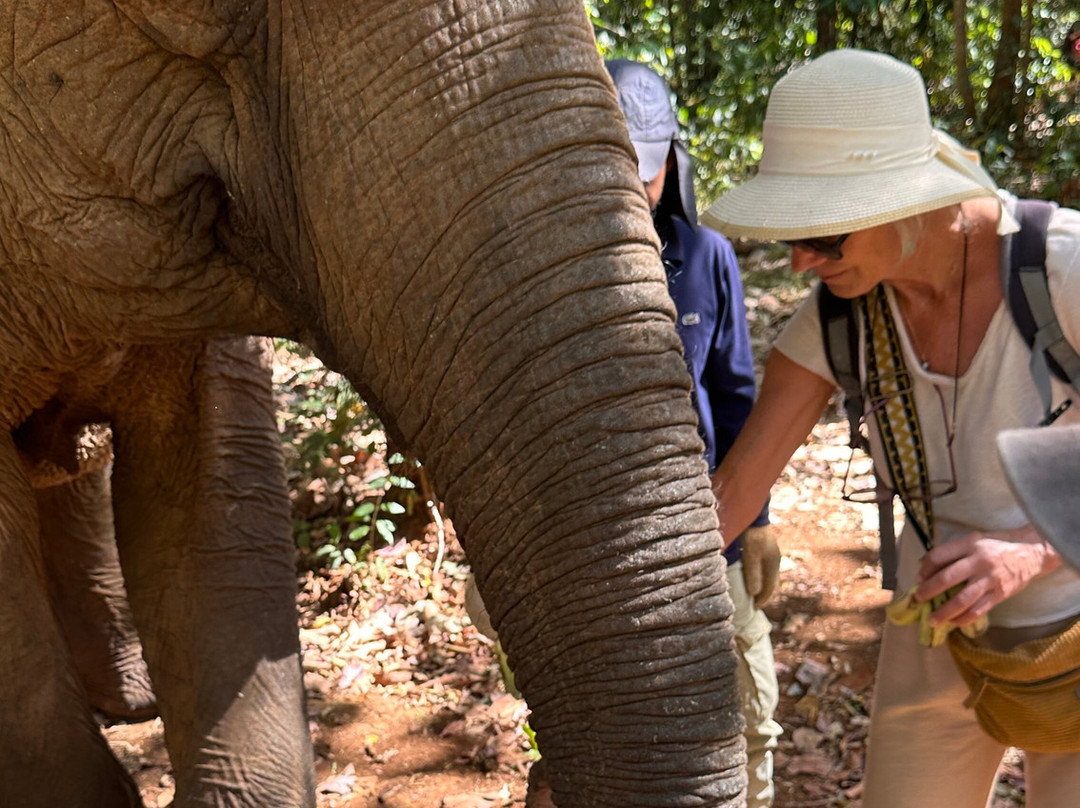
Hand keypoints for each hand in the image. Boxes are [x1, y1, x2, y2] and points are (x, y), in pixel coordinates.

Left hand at [740, 525, 780, 607]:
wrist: (752, 513)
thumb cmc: (752, 535)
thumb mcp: (751, 555)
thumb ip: (753, 574)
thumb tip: (754, 594)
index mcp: (773, 564)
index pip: (770, 587)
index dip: (762, 599)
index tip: (754, 607)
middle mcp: (774, 559)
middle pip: (769, 582)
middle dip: (762, 593)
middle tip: (752, 603)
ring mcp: (770, 552)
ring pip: (765, 574)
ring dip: (759, 583)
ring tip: (749, 590)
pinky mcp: (763, 547)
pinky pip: (761, 566)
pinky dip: (756, 574)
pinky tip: (748, 573)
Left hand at [916, 526, 1060, 626]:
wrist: (1033, 552)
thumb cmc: (998, 544)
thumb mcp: (975, 539)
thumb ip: (955, 551)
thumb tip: (929, 568)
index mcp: (969, 545)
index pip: (938, 556)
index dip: (925, 568)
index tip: (919, 577)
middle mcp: (978, 562)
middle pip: (947, 578)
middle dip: (928, 591)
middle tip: (918, 599)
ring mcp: (990, 579)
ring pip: (962, 599)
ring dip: (944, 612)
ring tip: (932, 620)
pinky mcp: (1000, 594)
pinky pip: (979, 610)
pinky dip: (964, 618)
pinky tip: (954, 622)